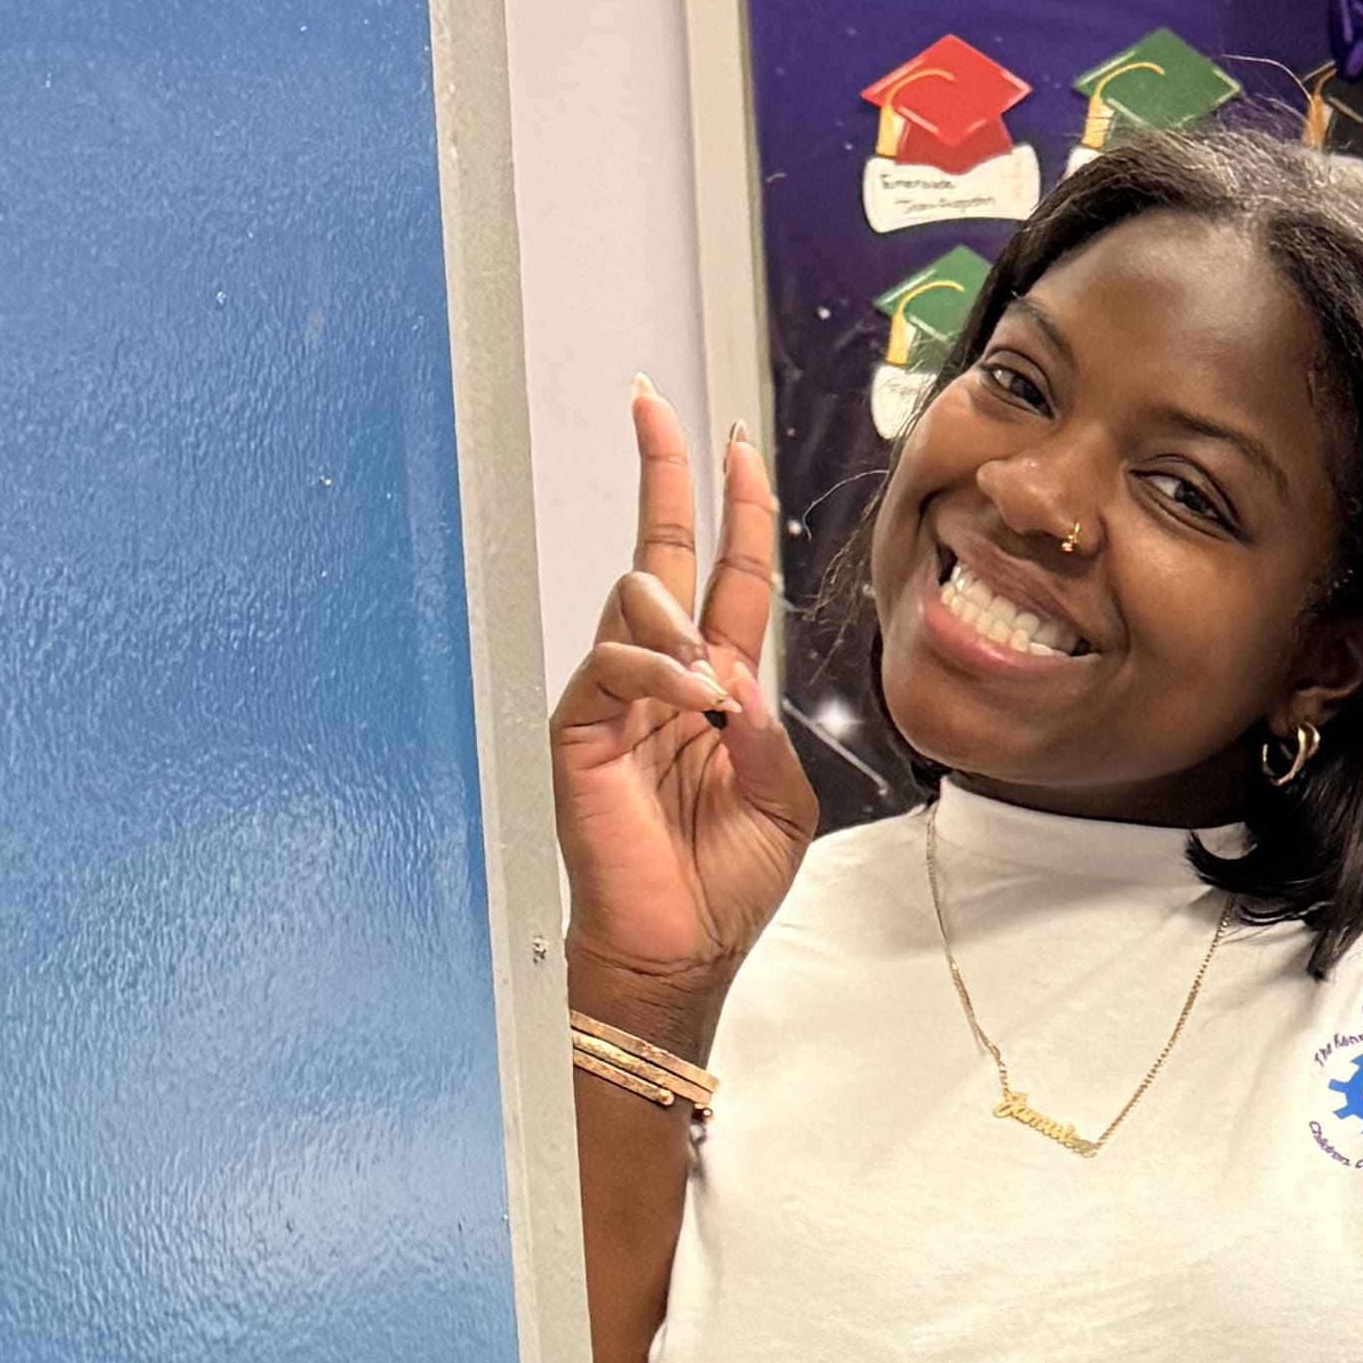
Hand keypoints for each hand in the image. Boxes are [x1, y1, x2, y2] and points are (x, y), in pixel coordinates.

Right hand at [551, 388, 812, 1035]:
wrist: (678, 953)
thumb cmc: (722, 886)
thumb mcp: (780, 798)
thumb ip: (767, 726)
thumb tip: (733, 666)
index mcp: (720, 690)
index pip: (729, 578)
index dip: (735, 511)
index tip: (737, 444)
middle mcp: (664, 681)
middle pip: (661, 555)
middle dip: (664, 477)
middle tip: (658, 409)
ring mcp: (617, 701)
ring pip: (633, 601)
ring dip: (676, 619)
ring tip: (708, 681)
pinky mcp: (582, 729)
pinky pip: (611, 666)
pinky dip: (656, 672)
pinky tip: (691, 700)